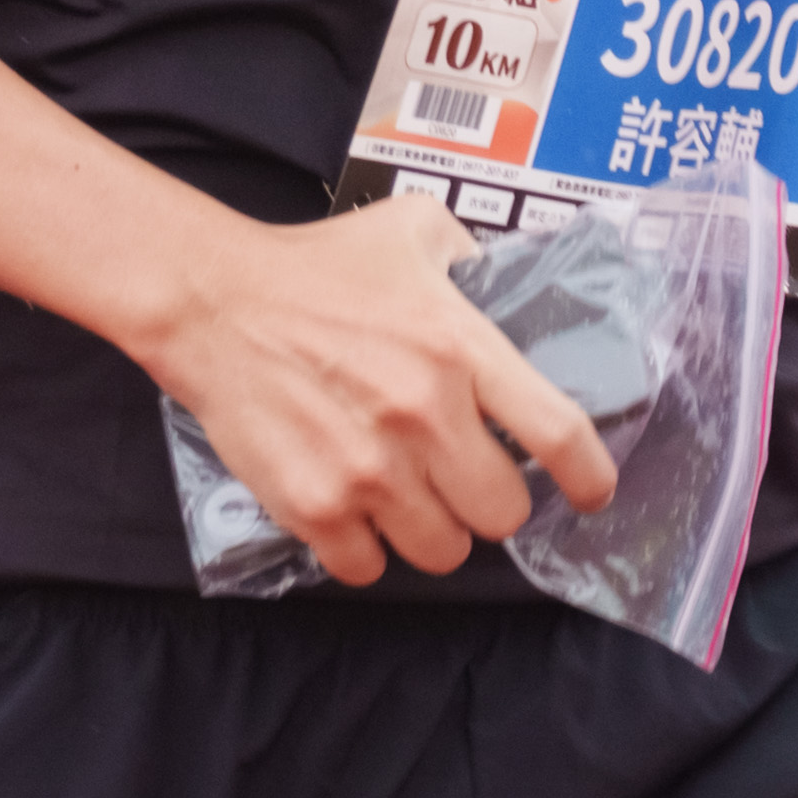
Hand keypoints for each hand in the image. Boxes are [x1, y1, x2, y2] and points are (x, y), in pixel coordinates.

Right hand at [124, 183, 616, 588]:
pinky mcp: (313, 505)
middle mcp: (424, 413)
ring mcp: (368, 468)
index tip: (588, 492)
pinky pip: (368, 567)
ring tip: (400, 497)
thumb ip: (472, 261)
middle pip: (503, 514)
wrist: (208, 299)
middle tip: (456, 479)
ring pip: (442, 552)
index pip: (561, 436)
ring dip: (428, 531)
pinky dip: (363, 549)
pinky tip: (349, 512)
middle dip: (485, 502)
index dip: (589, 478)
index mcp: (460, 348)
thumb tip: (512, 290)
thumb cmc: (311, 264)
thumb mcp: (411, 230)